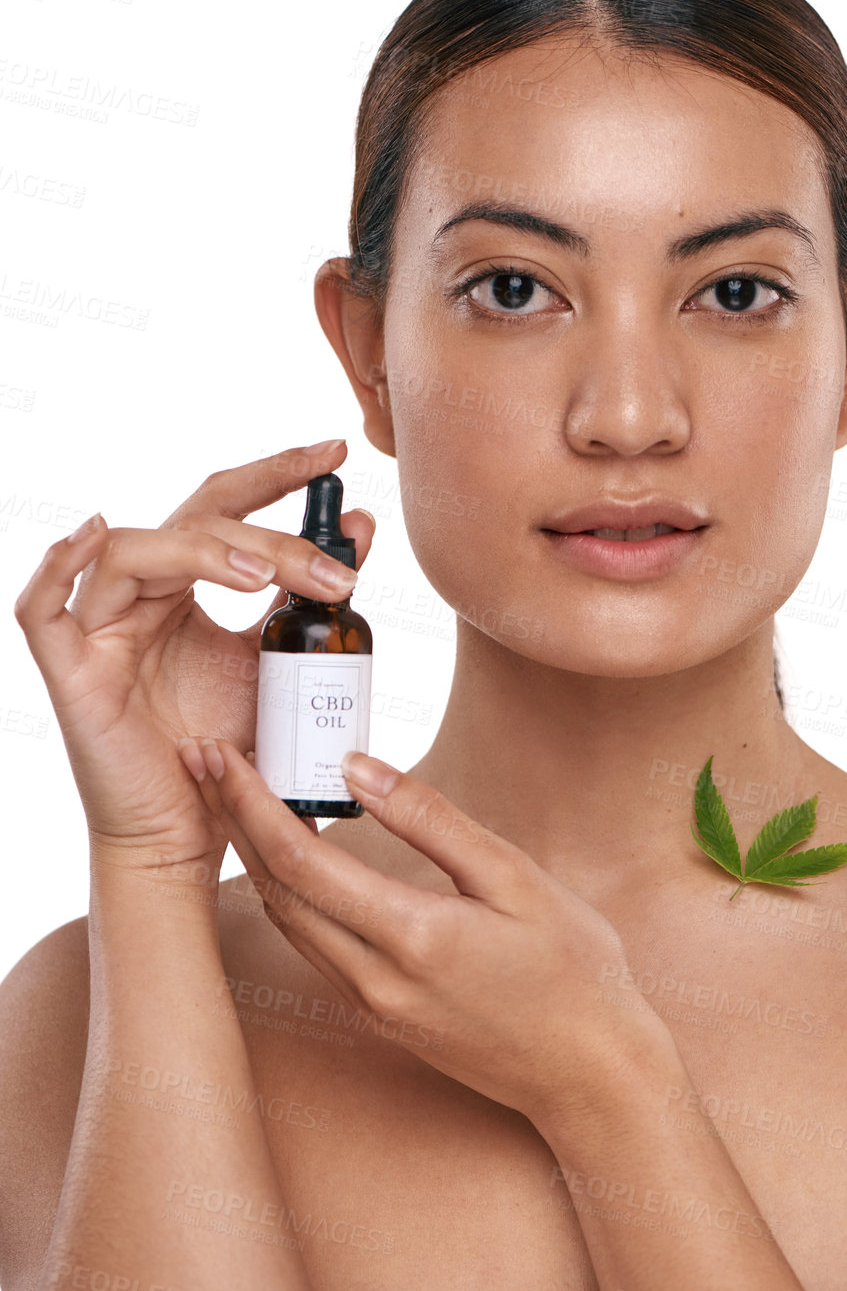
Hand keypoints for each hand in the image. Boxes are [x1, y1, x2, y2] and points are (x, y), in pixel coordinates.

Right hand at [12, 440, 373, 877]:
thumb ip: (308, 599)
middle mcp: (140, 596)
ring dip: (202, 550)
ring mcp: (100, 631)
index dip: (276, 474)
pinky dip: (57, 565)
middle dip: (269, 534)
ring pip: (134, 551)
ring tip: (266, 578)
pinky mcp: (70, 673)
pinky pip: (40, 608)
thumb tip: (362, 527)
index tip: (336, 454)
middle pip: (193, 524)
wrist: (193, 835)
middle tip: (338, 570)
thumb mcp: (279, 664)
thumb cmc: (229, 752)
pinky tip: (94, 532)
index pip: (225, 506)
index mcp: (185, 586)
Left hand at [177, 734, 675, 1129]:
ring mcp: (373, 1005)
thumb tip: (355, 767)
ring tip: (232, 798)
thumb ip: (433, 822)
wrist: (592, 1075)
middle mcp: (375, 979)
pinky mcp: (381, 1017)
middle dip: (230, 821)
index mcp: (411, 937)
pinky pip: (314, 947)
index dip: (248, 802)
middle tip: (202, 760)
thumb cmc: (573, 970)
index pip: (299, 860)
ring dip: (251, 858)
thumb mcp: (516, 879)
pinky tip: (291, 859)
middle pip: (273, 891)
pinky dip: (288, 895)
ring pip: (287, 923)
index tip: (220, 753)